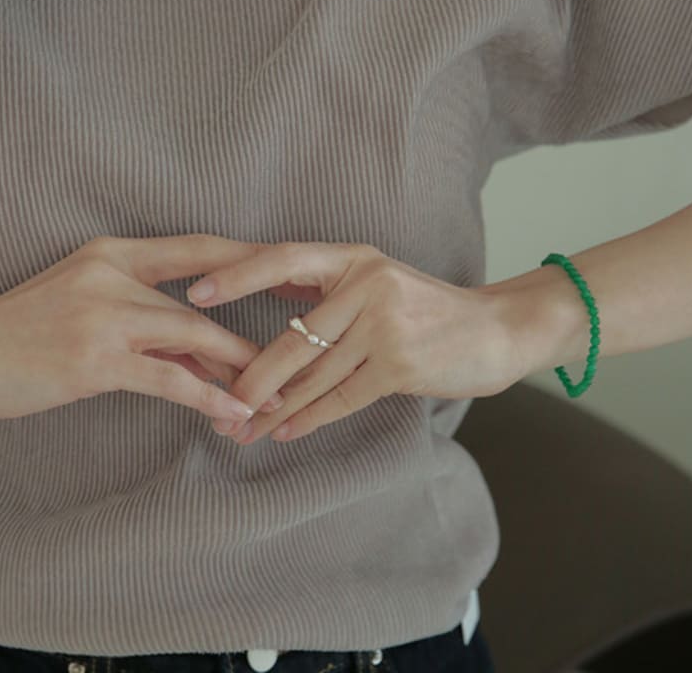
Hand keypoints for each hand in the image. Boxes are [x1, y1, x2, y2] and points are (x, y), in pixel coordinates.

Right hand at [0, 235, 286, 421]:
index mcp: (116, 253)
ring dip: (239, 368)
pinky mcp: (95, 357)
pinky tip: (231, 414)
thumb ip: (145, 319)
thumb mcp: (88, 306)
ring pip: (195, 335)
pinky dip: (205, 397)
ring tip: (272, 397)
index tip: (288, 277)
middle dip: (253, 331)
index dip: (248, 261)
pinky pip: (167, 377)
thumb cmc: (25, 329)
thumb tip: (201, 347)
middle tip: (294, 355)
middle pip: (207, 298)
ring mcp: (105, 313)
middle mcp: (115, 272)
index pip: (199, 249)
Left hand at [186, 240, 528, 443]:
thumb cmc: (428, 308)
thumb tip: (273, 297)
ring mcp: (384, 325)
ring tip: (245, 428)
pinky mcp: (399, 364)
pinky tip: (285, 431)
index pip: (283, 260)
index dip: (237, 276)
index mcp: (353, 258)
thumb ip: (330, 289)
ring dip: (276, 408)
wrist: (496, 330)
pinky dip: (310, 418)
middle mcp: (366, 284)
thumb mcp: (379, 281)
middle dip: (252, 375)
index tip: (196, 294)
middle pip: (292, 337)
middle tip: (219, 401)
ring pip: (313, 375)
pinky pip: (341, 397)